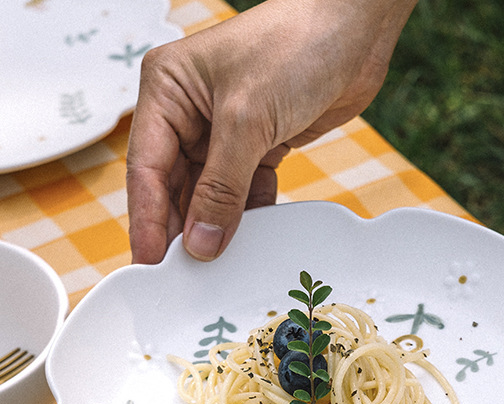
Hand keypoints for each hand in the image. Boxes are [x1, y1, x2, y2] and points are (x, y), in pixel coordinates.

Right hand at [126, 0, 415, 263]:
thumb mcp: (247, 119)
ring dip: (215, 227)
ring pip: (210, 194)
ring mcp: (225, 130)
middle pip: (175, 186)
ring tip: (215, 265)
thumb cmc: (296, 43)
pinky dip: (247, 215)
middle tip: (181, 275)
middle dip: (181, 228)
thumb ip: (221, 187)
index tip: (150, 262)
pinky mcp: (258, 144)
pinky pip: (243, 192)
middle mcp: (190, 112)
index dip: (148, 220)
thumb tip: (201, 241)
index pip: (147, 168)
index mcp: (168, 91)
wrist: (356, 29)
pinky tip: (248, 239)